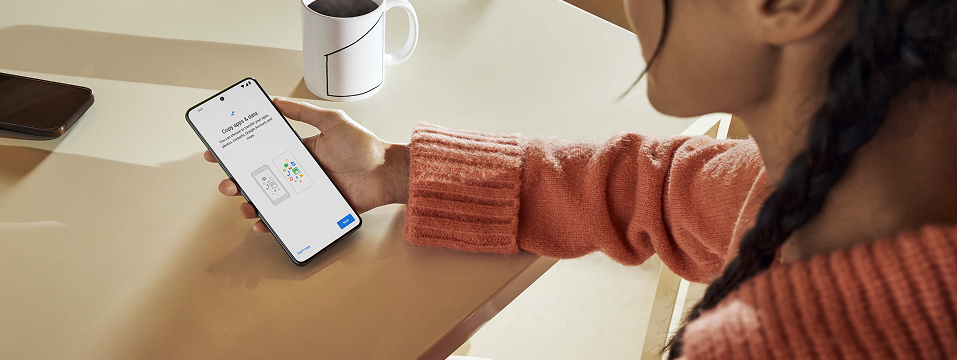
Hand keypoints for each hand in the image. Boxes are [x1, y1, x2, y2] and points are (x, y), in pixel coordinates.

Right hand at [204, 97, 408, 232]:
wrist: (387, 173)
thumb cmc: (364, 146)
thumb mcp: (332, 121)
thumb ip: (303, 112)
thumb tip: (274, 100)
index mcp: (300, 150)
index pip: (263, 151)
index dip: (239, 153)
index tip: (217, 153)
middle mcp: (299, 172)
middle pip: (261, 178)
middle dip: (239, 181)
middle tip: (228, 182)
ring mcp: (306, 192)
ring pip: (271, 200)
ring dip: (252, 203)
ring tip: (244, 203)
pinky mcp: (315, 208)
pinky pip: (289, 218)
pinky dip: (273, 223)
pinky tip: (263, 223)